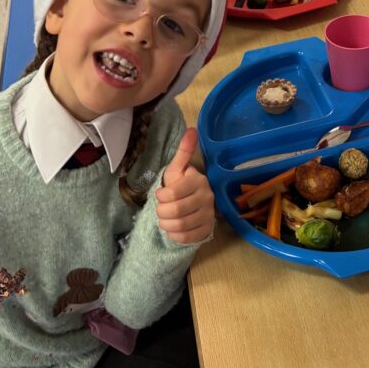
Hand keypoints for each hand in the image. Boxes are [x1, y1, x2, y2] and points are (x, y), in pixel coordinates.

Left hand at [156, 128, 214, 244]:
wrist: (190, 205)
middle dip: (161, 211)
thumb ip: (183, 151)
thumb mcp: (177, 169)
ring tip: (164, 219)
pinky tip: (173, 228)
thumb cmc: (180, 185)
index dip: (162, 196)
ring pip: (180, 225)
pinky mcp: (206, 230)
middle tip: (160, 209)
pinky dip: (174, 235)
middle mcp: (207, 198)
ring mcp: (208, 215)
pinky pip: (187, 238)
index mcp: (199, 181)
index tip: (160, 194)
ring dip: (166, 224)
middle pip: (176, 210)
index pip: (174, 192)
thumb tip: (192, 129)